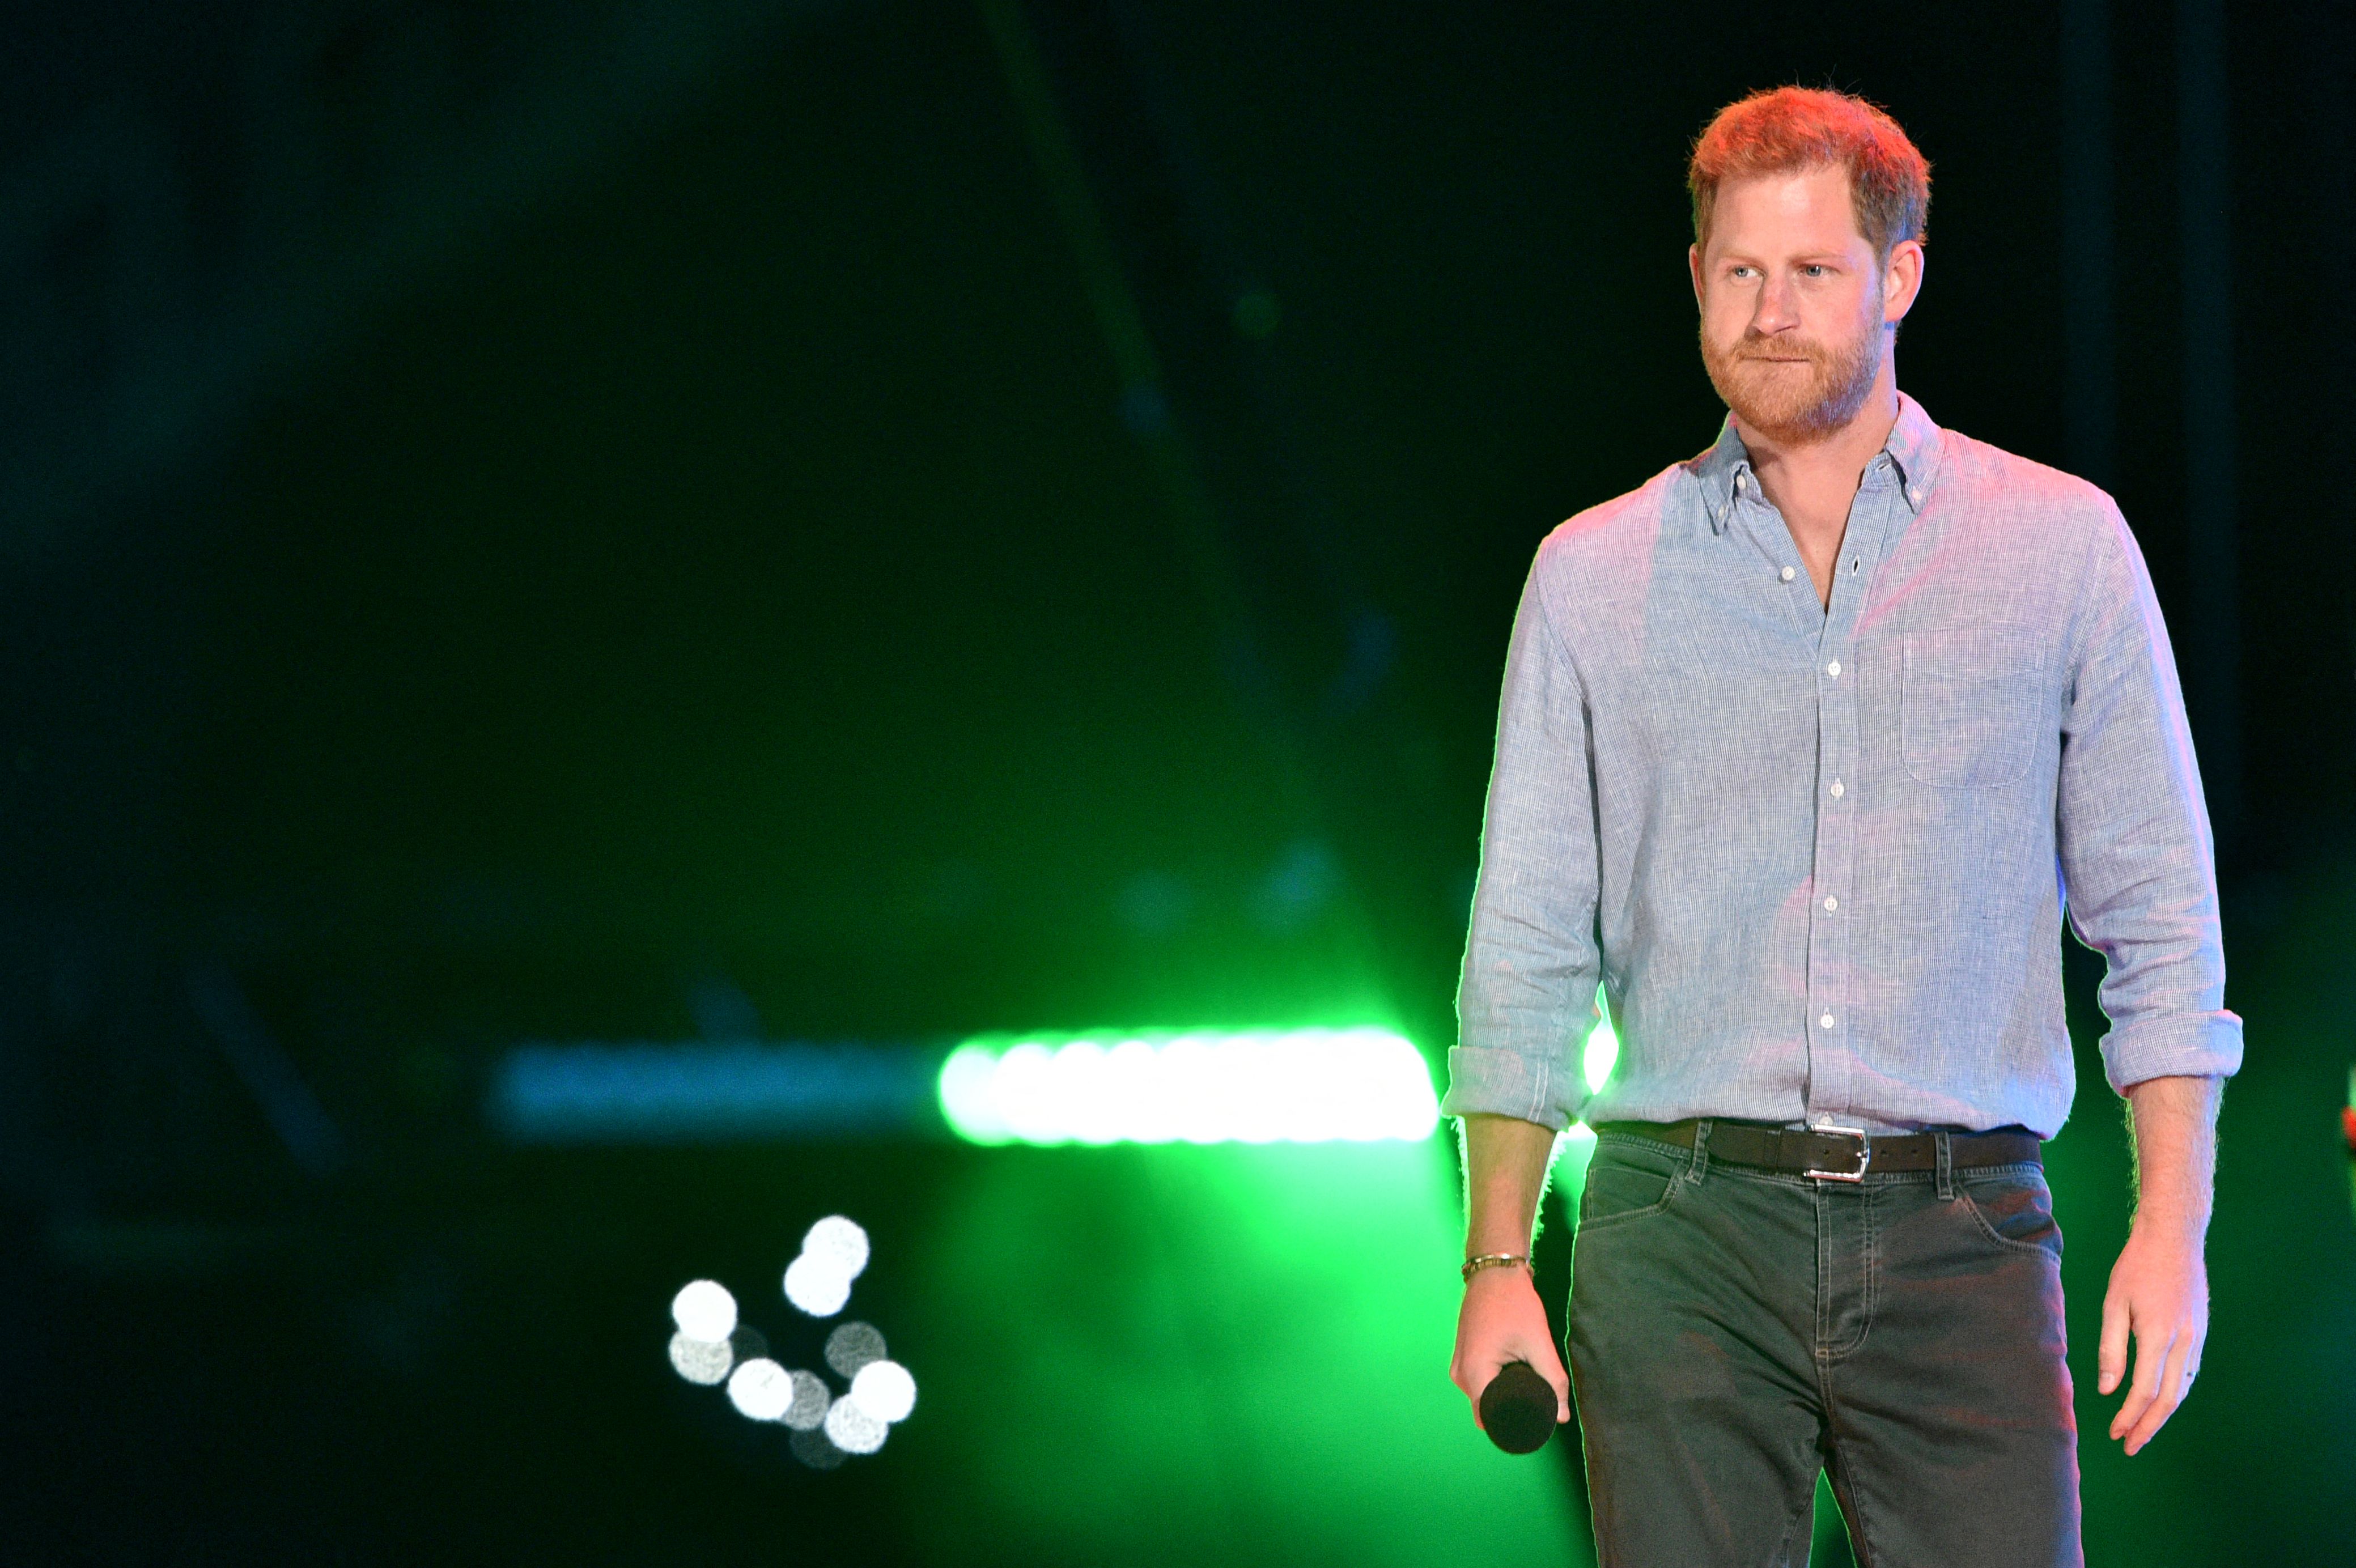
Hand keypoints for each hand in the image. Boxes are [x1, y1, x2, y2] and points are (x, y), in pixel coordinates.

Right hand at [1449, 1265, 1569, 1429]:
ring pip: (1482, 1398)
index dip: (1514, 1426)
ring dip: (1503, 1397)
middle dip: (1510, 1412)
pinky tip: (1515, 1372)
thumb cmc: (1513, 1302)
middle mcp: (1460, 1374)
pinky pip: (1479, 1383)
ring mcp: (1459, 1365)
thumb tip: (1562, 1416)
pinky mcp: (1464, 1357)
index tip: (1536, 1422)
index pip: (1490, 1420)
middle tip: (1539, 1402)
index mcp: (1474, 1372)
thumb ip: (1552, 1380)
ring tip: (1529, 1383)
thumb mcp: (1537, 1342)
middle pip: (1486, 1411)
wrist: (1494, 1271)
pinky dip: (1496, 1384)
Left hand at [2098, 1221, 2207, 1454]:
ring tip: (2143, 1429)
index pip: (2144, 1391)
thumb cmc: (2137, 1267)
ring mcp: (2197, 1338)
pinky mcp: (2201, 1332)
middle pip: (2168, 1399)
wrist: (2174, 1239)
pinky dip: (2174, 1391)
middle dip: (2148, 1426)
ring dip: (2163, 1412)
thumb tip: (2106, 1388)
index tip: (2115, 1434)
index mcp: (2159, 1336)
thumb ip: (2111, 1349)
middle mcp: (2184, 1342)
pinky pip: (2189, 1372)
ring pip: (2182, 1388)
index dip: (2130, 1417)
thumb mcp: (2114, 1304)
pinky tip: (2161, 1398)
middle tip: (2130, 1446)